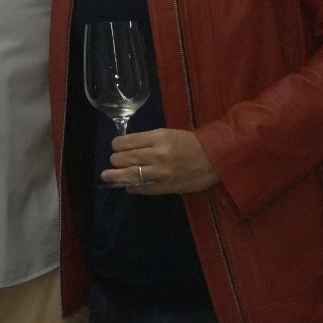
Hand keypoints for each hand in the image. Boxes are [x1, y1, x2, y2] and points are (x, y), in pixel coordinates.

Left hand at [101, 128, 218, 194]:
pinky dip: (133, 187)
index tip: (116, 147)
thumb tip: (127, 147)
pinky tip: (128, 187)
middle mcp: (157, 154)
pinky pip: (143, 188)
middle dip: (115, 160)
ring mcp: (161, 172)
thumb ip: (148, 140)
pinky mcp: (167, 186)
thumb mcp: (168, 133)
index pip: (126, 142)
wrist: (215, 157)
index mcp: (157, 137)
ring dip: (116, 176)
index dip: (117, 145)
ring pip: (130, 174)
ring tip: (107, 176)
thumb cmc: (190, 142)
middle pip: (124, 158)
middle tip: (114, 162)